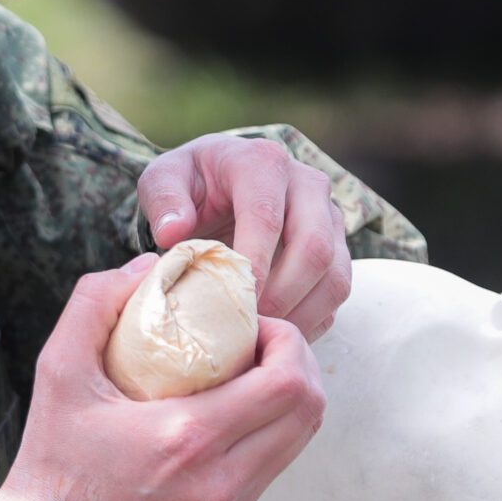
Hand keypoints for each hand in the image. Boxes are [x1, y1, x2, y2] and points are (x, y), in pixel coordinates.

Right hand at [0, 256, 325, 500]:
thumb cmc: (52, 455)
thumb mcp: (57, 368)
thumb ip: (94, 302)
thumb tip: (148, 266)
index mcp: (188, 438)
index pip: (288, 382)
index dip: (286, 339)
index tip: (248, 321)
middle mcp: (223, 480)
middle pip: (310, 409)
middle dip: (297, 360)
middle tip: (257, 339)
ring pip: (301, 437)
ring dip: (289, 394)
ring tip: (247, 370)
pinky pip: (276, 461)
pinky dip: (269, 426)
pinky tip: (230, 409)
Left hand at [136, 134, 352, 338]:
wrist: (220, 181)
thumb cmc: (191, 184)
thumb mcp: (163, 179)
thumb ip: (164, 200)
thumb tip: (172, 233)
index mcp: (263, 163)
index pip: (267, 215)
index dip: (253, 263)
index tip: (235, 300)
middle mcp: (308, 186)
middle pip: (315, 247)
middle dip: (282, 296)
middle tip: (249, 326)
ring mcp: (330, 219)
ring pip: (336, 275)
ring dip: (302, 314)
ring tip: (263, 337)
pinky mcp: (338, 250)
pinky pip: (336, 294)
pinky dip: (312, 322)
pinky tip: (276, 335)